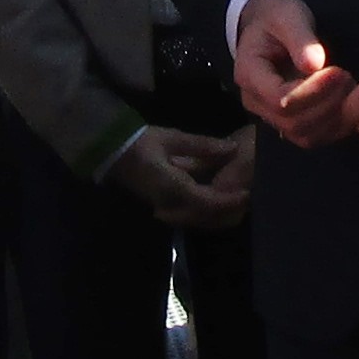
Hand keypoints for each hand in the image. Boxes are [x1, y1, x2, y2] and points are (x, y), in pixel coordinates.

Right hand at [103, 124, 252, 229]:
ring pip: (198, 220)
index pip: (206, 201)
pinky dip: (207, 212)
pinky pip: (190, 216)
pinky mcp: (163, 206)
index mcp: (172, 187)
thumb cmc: (138, 143)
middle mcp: (170, 203)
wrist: (110, 152)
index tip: (247, 192)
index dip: (229, 200)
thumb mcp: (171, 138)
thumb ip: (202, 146)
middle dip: (229, 211)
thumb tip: (231, 149)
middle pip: (205, 217)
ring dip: (219, 214)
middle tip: (248, 198)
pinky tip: (217, 201)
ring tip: (237, 201)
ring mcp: (165, 208)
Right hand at [233, 0, 358, 147]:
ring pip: (303, 135)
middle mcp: (255, 101)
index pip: (279, 99)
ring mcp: (270, 115)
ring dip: (333, 118)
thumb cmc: (276, 18)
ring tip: (348, 88)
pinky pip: (312, 137)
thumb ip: (300, 38)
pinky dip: (334, 126)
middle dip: (327, 104)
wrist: (265, 26)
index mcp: (249, 74)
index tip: (338, 72)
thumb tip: (315, 64)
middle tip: (348, 78)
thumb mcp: (287, 16)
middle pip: (292, 122)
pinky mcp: (288, 121)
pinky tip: (347, 103)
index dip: (312, 92)